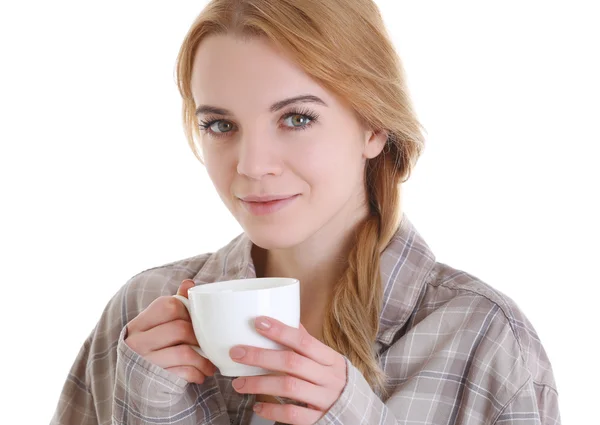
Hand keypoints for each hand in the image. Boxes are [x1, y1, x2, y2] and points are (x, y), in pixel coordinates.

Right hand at [124, 279, 216, 383]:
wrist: (137, 386)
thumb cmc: (153, 350)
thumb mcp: (158, 327)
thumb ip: (173, 305)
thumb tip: (189, 284)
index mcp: (139, 323)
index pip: (169, 306)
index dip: (188, 311)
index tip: (197, 322)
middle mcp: (137, 341)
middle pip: (180, 328)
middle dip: (199, 337)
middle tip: (207, 344)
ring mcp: (144, 361)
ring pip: (185, 352)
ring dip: (203, 359)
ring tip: (209, 364)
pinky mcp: (153, 379)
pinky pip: (183, 372)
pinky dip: (197, 373)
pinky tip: (200, 375)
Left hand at [229, 317, 346, 424]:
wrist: (358, 413)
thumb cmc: (335, 380)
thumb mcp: (328, 360)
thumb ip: (308, 344)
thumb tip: (288, 319)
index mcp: (331, 359)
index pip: (304, 341)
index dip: (281, 331)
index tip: (258, 323)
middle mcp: (329, 378)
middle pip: (292, 363)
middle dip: (261, 357)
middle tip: (237, 353)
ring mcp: (324, 400)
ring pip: (289, 388)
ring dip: (260, 383)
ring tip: (239, 383)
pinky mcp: (318, 419)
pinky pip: (293, 415)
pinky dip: (272, 411)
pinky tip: (257, 406)